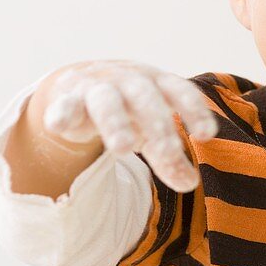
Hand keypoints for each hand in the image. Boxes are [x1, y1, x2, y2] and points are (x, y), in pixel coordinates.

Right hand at [41, 60, 217, 192]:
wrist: (79, 84)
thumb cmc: (128, 108)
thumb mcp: (151, 131)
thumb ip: (169, 157)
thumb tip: (190, 184)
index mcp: (156, 82)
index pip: (180, 90)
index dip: (194, 109)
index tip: (206, 134)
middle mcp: (128, 80)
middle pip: (145, 97)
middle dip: (157, 124)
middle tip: (169, 152)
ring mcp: (96, 88)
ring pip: (107, 101)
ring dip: (115, 123)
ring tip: (123, 149)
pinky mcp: (67, 100)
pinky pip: (65, 106)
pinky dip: (62, 114)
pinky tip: (59, 126)